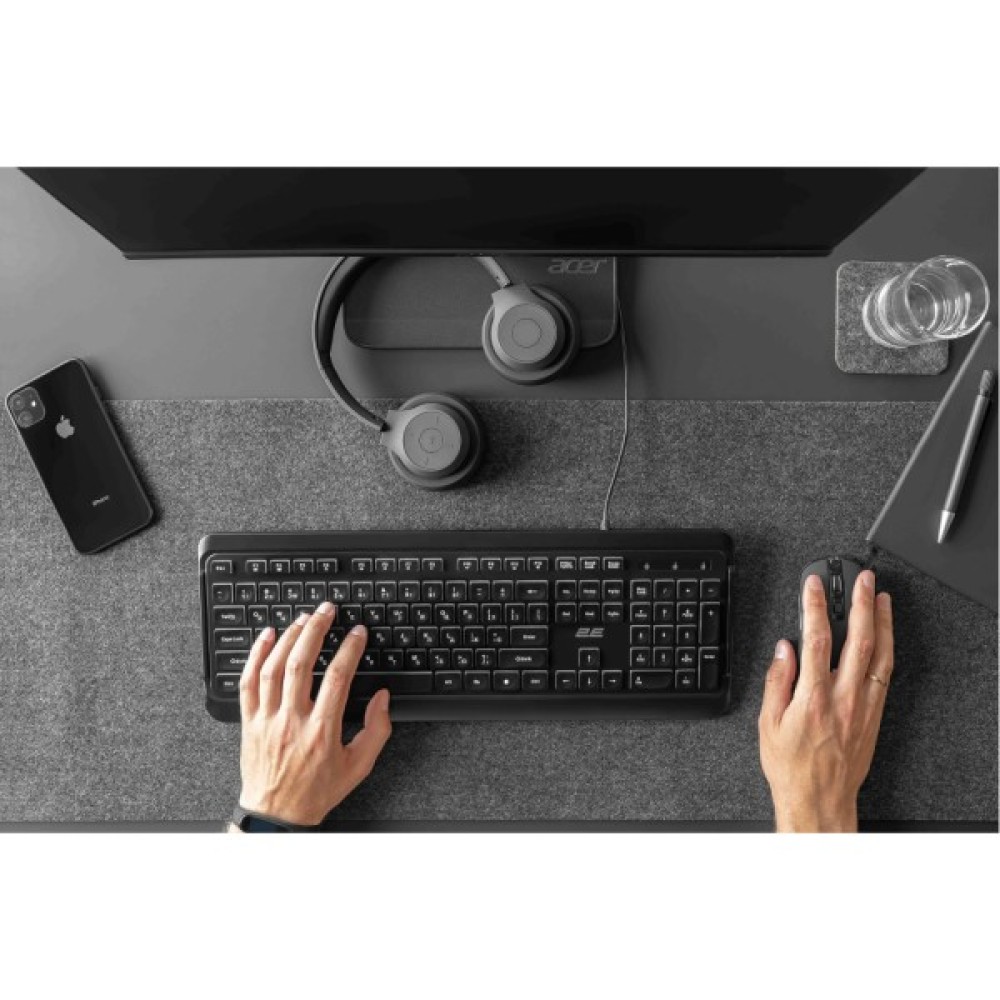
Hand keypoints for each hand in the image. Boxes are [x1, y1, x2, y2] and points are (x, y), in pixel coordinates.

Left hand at [234, 604, 391, 827]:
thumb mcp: (359, 766)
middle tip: (327, 611)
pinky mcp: (249, 722)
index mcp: (322, 730)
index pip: (338, 677)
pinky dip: (255, 655)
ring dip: (289, 637)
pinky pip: (247, 682)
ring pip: (273, 668)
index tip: (357, 633)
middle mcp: (292, 721)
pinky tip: (266, 636)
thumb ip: (376, 730)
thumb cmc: (316, 791)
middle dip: (316, 630)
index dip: (350, 649)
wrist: (276, 815)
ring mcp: (267, 720)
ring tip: (303, 619)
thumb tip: (383, 698)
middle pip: (301, 663)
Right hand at [758, 570, 893, 831]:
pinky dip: (887, 648)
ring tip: (880, 598)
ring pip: (879, 655)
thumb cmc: (791, 767)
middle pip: (857, 640)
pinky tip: (885, 636)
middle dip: (860, 604)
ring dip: (882, 622)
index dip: (815, 606)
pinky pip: (885, 674)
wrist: (820, 800)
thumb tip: (784, 649)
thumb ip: (776, 681)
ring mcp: (863, 706)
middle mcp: (842, 698)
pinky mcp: (874, 715)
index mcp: (812, 697)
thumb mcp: (767, 723)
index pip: (816, 639)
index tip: (813, 584)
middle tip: (861, 579)